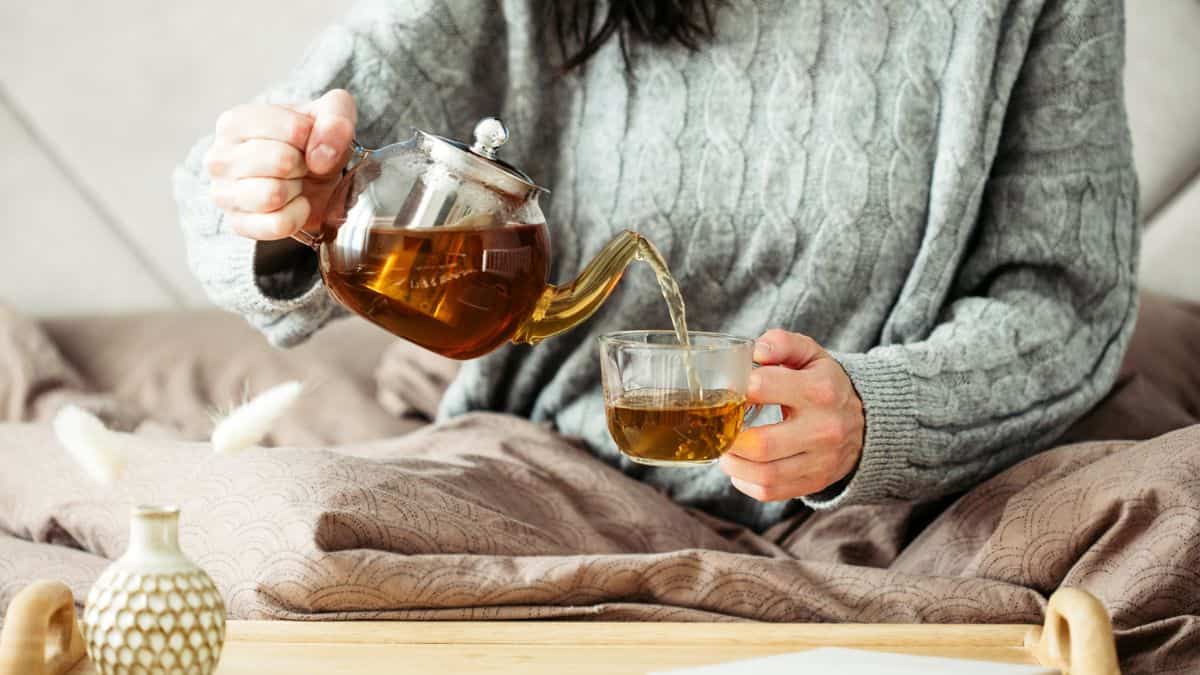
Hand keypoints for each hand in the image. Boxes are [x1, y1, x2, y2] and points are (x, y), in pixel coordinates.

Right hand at [204, 89, 356, 239]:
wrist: (314, 179)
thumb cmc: (313, 141)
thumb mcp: (331, 114)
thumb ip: (334, 118)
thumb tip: (320, 156)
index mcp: (234, 123)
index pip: (294, 130)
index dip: (313, 137)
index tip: (306, 140)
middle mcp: (219, 158)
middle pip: (281, 162)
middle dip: (303, 165)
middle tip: (300, 164)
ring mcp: (223, 194)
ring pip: (273, 195)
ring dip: (297, 190)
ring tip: (294, 182)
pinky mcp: (238, 224)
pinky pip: (278, 224)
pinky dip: (298, 216)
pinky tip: (294, 204)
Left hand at [719, 329, 864, 501]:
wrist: (865, 424)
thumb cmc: (825, 385)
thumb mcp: (810, 355)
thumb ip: (782, 344)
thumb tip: (756, 351)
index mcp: (820, 389)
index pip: (763, 387)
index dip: (737, 388)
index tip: (729, 391)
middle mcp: (824, 428)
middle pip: (762, 443)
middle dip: (731, 437)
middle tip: (720, 427)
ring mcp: (821, 460)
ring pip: (764, 474)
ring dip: (733, 464)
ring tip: (726, 448)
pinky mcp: (814, 482)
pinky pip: (770, 491)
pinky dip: (746, 482)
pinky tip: (741, 467)